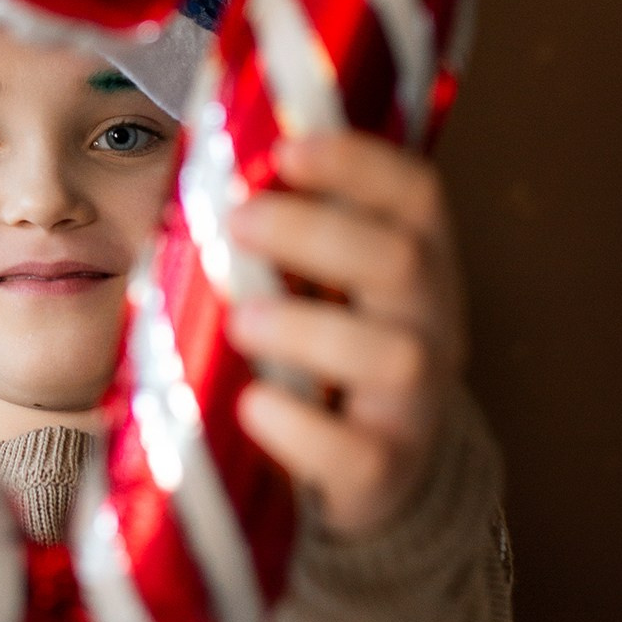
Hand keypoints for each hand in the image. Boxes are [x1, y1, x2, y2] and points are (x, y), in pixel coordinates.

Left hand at [225, 133, 466, 541]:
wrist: (372, 472)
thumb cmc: (323, 355)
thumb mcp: (317, 287)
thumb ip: (277, 239)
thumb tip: (189, 176)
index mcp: (418, 262)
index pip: (416, 195)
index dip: (359, 164)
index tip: (287, 148)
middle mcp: (432, 324)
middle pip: (402, 262)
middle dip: (316, 234)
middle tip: (238, 223)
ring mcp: (417, 401)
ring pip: (393, 355)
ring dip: (309, 328)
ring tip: (241, 321)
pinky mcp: (388, 470)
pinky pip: (358, 452)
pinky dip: (301, 427)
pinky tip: (253, 404)